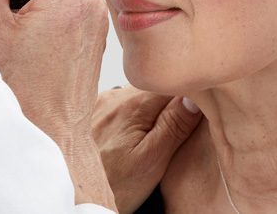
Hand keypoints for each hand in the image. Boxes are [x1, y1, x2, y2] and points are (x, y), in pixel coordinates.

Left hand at [93, 86, 202, 213]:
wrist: (76, 193)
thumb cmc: (114, 184)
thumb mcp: (152, 161)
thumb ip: (174, 126)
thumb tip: (195, 97)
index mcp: (133, 105)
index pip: (173, 83)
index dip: (191, 94)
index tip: (199, 109)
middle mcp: (115, 96)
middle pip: (156, 86)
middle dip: (171, 100)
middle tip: (174, 130)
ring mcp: (102, 102)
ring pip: (139, 94)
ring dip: (151, 107)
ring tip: (153, 135)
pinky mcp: (93, 111)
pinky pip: (122, 103)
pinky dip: (133, 113)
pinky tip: (133, 134)